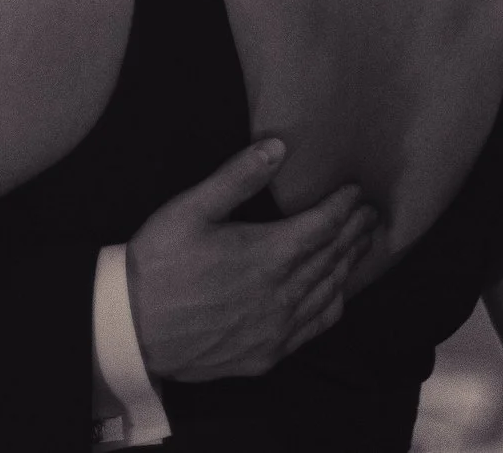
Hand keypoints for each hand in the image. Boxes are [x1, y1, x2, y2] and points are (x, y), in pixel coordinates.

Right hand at [126, 140, 379, 381]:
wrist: (131, 330)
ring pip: (329, 293)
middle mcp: (283, 295)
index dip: (343, 206)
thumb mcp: (191, 209)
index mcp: (268, 255)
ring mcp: (278, 330)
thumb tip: (278, 147)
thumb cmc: (158, 264)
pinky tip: (338, 294)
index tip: (356, 191)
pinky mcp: (267, 355)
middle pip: (332, 258)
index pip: (322, 226)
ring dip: (349, 266)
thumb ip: (238, 177)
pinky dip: (333, 304)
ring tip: (362, 245)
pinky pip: (314, 328)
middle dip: (354, 233)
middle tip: (371, 214)